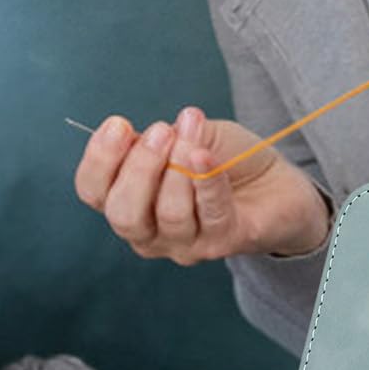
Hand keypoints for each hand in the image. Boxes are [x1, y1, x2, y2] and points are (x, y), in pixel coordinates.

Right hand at [73, 107, 331, 265]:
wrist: (276, 182)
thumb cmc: (223, 158)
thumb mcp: (189, 135)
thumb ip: (169, 136)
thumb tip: (155, 134)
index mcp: (129, 202)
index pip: (92, 192)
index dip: (99, 159)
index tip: (119, 124)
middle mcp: (150, 234)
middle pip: (123, 213)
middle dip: (139, 168)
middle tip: (162, 131)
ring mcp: (186, 245)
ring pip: (169, 215)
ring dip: (180, 169)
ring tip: (195, 135)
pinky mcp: (224, 242)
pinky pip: (210, 214)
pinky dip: (207, 180)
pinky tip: (207, 155)